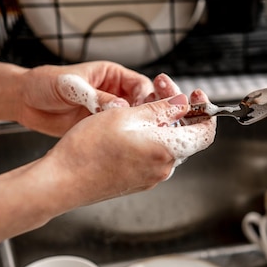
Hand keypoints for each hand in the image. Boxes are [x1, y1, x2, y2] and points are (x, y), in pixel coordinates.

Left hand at [16, 62, 179, 135]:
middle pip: (142, 105)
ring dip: (136, 131)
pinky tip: (122, 150)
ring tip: (137, 142)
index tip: (145, 110)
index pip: (140, 85)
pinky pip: (117, 135)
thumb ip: (96, 96)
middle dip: (148, 116)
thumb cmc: (44, 83)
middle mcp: (114, 94)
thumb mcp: (72, 85)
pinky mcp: (99, 129)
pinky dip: (122, 142)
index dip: (147, 97)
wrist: (23, 102)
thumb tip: (120, 107)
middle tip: (148, 128)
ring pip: (132, 122)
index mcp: (112, 76)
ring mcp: (107, 112)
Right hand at [35, 90, 216, 209]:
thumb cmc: (88, 149)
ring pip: (167, 143)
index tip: (196, 94)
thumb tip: (182, 103)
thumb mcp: (126, 115)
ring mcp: (149, 176)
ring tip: (140, 101)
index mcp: (166, 150)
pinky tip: (131, 122)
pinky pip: (152, 154)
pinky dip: (149, 135)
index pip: (205, 133)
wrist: (61, 181)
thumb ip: (160, 109)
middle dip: (177, 107)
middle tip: (160, 85)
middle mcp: (162, 167)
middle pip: (185, 134)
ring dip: (161, 120)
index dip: (206, 111)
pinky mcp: (136, 180)